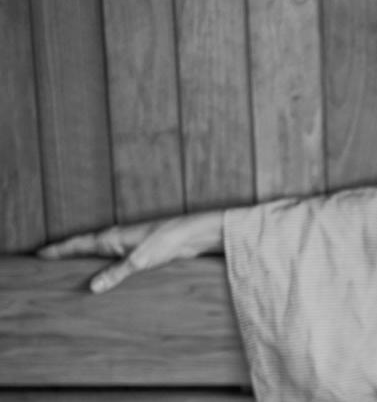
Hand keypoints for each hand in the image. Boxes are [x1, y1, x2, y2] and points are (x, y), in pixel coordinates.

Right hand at [36, 211, 223, 292]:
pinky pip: (113, 257)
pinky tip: (106, 272)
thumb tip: (93, 287)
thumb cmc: (167, 241)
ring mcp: (129, 243)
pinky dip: (103, 262)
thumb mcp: (140, 261)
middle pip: (85, 245)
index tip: (39, 254)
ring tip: (70, 267)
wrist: (193, 234)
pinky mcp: (141, 250)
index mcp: (111, 238)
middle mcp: (117, 238)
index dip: (59, 249)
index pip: (78, 244)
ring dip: (84, 256)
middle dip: (66, 252)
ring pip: (99, 250)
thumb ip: (117, 273)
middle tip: (46, 260)